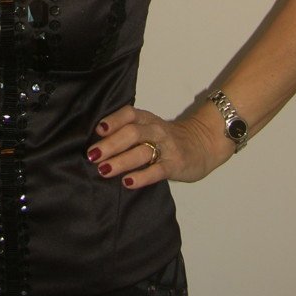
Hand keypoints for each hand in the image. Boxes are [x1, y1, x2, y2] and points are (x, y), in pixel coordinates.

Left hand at [85, 105, 225, 189]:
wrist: (203, 144)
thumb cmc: (167, 139)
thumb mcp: (149, 128)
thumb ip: (128, 132)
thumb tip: (97, 144)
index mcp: (147, 119)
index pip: (129, 114)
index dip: (113, 120)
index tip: (97, 130)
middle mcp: (156, 130)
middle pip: (132, 133)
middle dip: (110, 144)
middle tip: (92, 155)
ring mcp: (167, 147)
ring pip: (142, 151)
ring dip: (121, 161)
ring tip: (103, 169)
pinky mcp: (175, 165)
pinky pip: (157, 170)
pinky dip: (141, 177)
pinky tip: (127, 182)